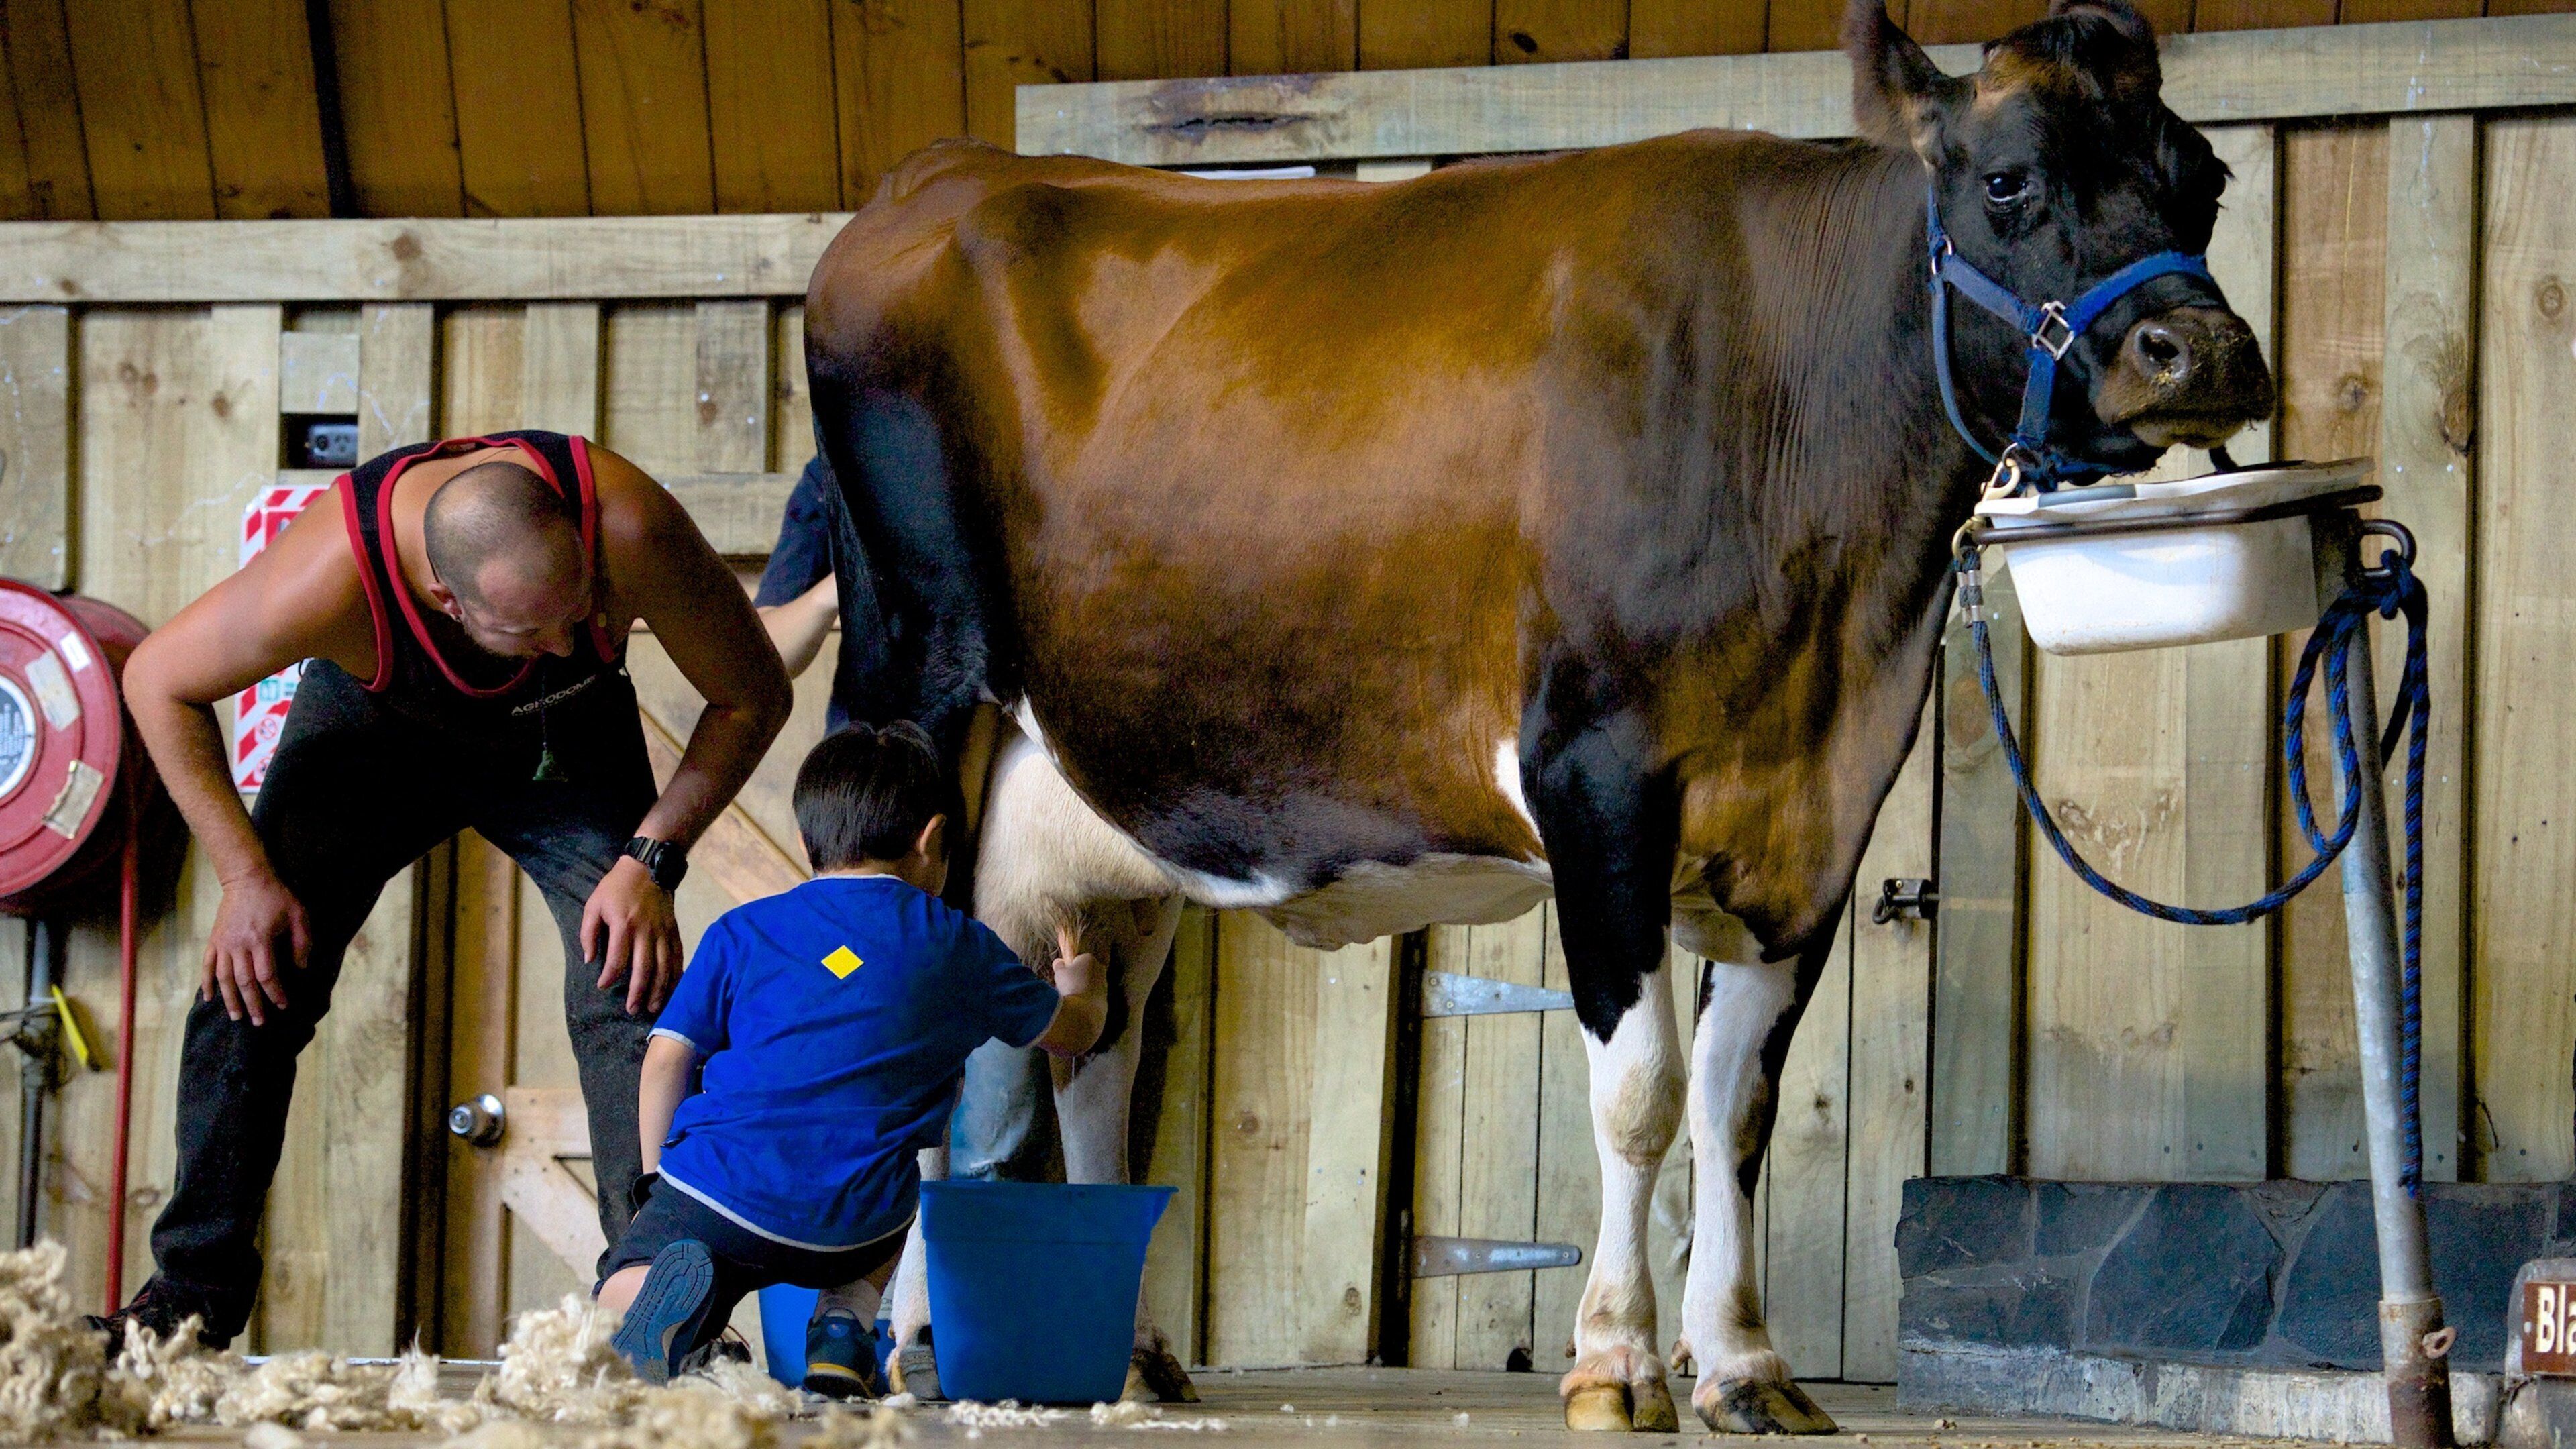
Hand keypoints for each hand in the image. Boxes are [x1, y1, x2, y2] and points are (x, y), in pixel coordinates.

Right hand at [203, 868, 309, 1025]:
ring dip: (230, 999)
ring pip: (224, 978)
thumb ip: (302, 942)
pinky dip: (206, 983)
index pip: (267, 975)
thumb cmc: (276, 897)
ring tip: (236, 1017)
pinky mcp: (214, 940)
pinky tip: (208, 998)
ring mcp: (223, 944)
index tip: (282, 1005)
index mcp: (260, 940)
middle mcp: (238, 945)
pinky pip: (207, 965)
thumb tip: (301, 968)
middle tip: (259, 1023)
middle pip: (244, 982)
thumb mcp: (298, 915)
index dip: (275, 993)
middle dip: (253, 1004)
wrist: (246, 879)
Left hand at [582, 856, 681, 1013]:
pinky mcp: (673, 930)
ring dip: (659, 989)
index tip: (602, 986)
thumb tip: (589, 960)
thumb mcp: (593, 905)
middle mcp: (645, 931)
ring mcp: (663, 932)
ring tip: (653, 1007)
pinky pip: (677, 956)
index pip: (617, 959)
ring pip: (664, 966)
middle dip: (638, 992)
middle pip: (644, 968)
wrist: (647, 867)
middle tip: (632, 1009)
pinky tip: (673, 989)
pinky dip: (676, 975)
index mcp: (623, 925)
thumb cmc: (615, 887)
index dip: (609, 976)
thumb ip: (588, 933)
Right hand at [1050, 921, 1099, 997]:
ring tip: (1071, 996)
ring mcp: (1104, 984)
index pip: (1078, 959)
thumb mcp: (1059, 973)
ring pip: (1089, 984)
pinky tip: (1078, 1004)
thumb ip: (1059, 966)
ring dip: (1081, 988)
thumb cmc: (1070, 986)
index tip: (1063, 974)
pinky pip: (1092, 997)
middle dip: (1077, 976)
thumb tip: (1058, 962)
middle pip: (1085, 971)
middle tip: (1066, 985)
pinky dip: (1085, 999)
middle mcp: (1100, 969)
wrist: (1083, 1009)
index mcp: (1089, 958)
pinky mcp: (1104, 997)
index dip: (1069, 966)